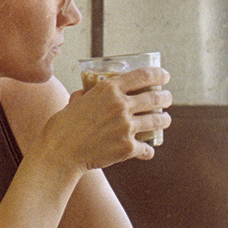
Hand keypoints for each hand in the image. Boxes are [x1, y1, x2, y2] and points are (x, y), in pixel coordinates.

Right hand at [49, 67, 171, 170]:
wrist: (60, 152)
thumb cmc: (63, 126)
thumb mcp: (75, 101)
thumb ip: (86, 95)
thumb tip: (87, 92)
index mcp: (109, 89)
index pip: (143, 75)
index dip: (159, 74)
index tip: (165, 76)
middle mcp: (121, 105)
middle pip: (155, 98)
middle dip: (166, 97)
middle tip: (167, 98)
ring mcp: (126, 127)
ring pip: (157, 121)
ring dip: (164, 120)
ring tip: (165, 120)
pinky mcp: (127, 148)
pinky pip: (146, 148)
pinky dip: (148, 150)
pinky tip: (147, 151)